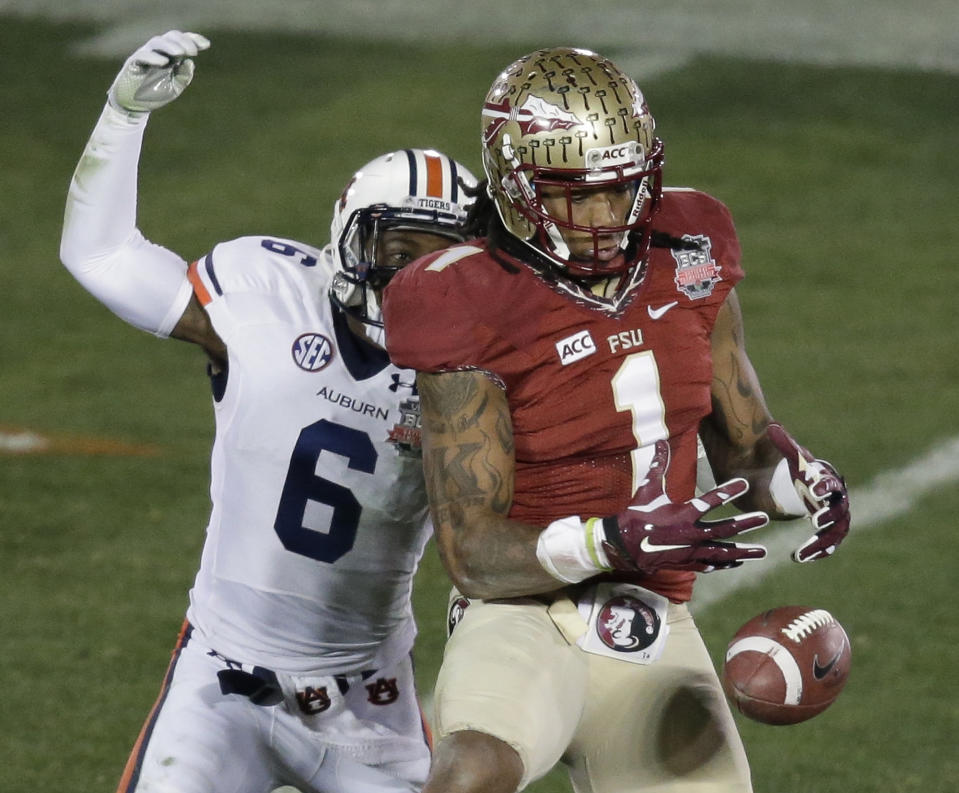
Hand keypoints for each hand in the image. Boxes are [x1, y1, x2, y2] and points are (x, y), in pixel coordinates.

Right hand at [108, 30, 210, 114]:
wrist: (135, 106)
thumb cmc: (154, 94)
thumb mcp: (174, 87)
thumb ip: (183, 76)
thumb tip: (190, 62)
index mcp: (170, 56)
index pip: (181, 41)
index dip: (193, 39)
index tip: (206, 44)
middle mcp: (158, 52)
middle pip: (170, 37)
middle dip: (183, 41)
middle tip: (193, 52)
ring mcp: (145, 55)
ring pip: (156, 42)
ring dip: (170, 46)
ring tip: (180, 53)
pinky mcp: (133, 63)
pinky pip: (142, 56)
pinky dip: (153, 57)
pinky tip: (163, 62)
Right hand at [600, 440, 767, 573]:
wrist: (624, 545)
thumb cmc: (637, 514)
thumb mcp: (648, 489)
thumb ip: (659, 466)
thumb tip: (661, 442)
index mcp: (682, 514)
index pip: (710, 501)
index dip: (729, 491)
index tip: (746, 484)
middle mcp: (691, 533)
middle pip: (724, 529)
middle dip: (746, 524)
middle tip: (764, 519)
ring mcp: (690, 550)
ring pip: (722, 552)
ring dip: (743, 551)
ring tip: (762, 551)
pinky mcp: (687, 562)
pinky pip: (710, 564)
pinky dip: (724, 563)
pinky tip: (738, 562)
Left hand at [766, 422, 849, 562]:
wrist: (789, 484)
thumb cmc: (790, 468)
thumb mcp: (786, 456)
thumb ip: (783, 443)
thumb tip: (771, 426)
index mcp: (827, 480)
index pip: (832, 483)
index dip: (825, 486)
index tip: (814, 490)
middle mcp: (835, 500)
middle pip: (839, 510)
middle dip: (829, 515)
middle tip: (815, 520)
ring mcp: (832, 516)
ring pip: (835, 532)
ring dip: (821, 542)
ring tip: (801, 551)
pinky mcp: (826, 530)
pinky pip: (828, 544)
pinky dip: (818, 551)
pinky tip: (801, 557)